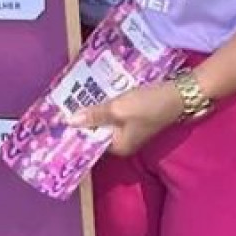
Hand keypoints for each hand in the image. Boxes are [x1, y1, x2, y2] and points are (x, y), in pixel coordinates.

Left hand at [69, 78, 184, 156]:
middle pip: (96, 130)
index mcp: (118, 146)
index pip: (91, 141)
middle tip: (62, 101)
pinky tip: (95, 89)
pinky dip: (104, 102)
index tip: (57, 118)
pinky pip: (113, 111)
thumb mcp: (118, 109)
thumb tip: (69, 121)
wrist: (178, 95)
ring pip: (104, 119)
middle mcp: (122, 141)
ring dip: (93, 107)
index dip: (75, 130)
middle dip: (83, 116)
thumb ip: (95, 115)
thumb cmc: (148, 105)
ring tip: (73, 93)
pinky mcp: (133, 116)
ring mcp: (129, 129)